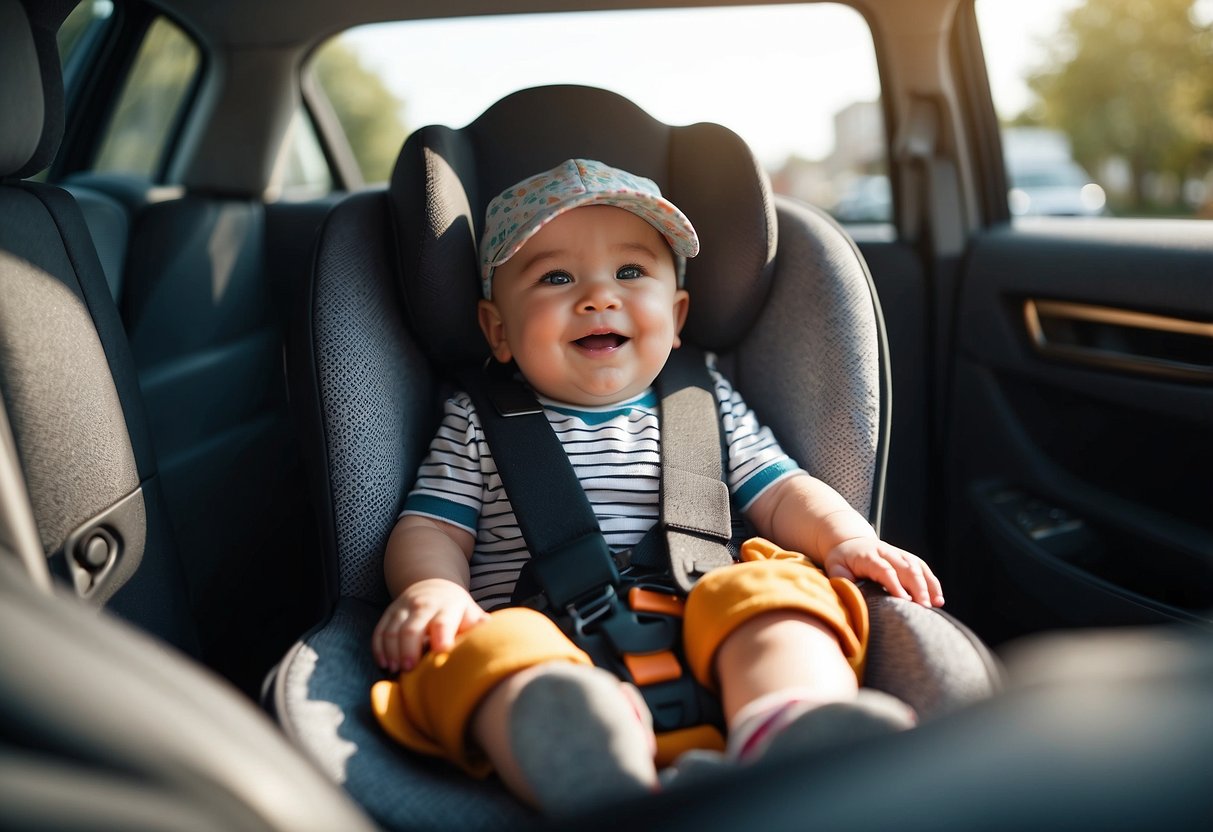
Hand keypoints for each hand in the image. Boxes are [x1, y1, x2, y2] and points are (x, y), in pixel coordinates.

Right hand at [372, 578, 488, 671]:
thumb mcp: (470, 613)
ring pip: (392, 630)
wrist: (433, 585)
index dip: (442, 636)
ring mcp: (404, 608)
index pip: (443, 622)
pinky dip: (379, 648)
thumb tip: (491, 632)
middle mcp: (423, 605)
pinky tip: (384, 664)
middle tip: (410, 670)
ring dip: (391, 651)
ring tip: (395, 670)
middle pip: (412, 628)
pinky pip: (379, 630)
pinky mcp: (389, 613)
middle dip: (409, 649)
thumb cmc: (456, 609)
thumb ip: (479, 625)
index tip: (441, 653)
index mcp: (448, 607)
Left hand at [823, 537, 944, 606]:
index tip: (904, 600)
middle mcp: (887, 552)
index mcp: (868, 556)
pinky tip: (938, 600)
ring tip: (933, 606)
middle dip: (917, 588)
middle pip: (906, 568)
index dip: (895, 584)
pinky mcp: (907, 558)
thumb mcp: (835, 569)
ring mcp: (899, 554)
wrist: (850, 542)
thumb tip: (853, 598)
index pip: (885, 570)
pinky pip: (923, 568)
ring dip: (927, 586)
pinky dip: (933, 583)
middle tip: (923, 608)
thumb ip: (843, 582)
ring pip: (918, 567)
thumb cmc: (842, 560)